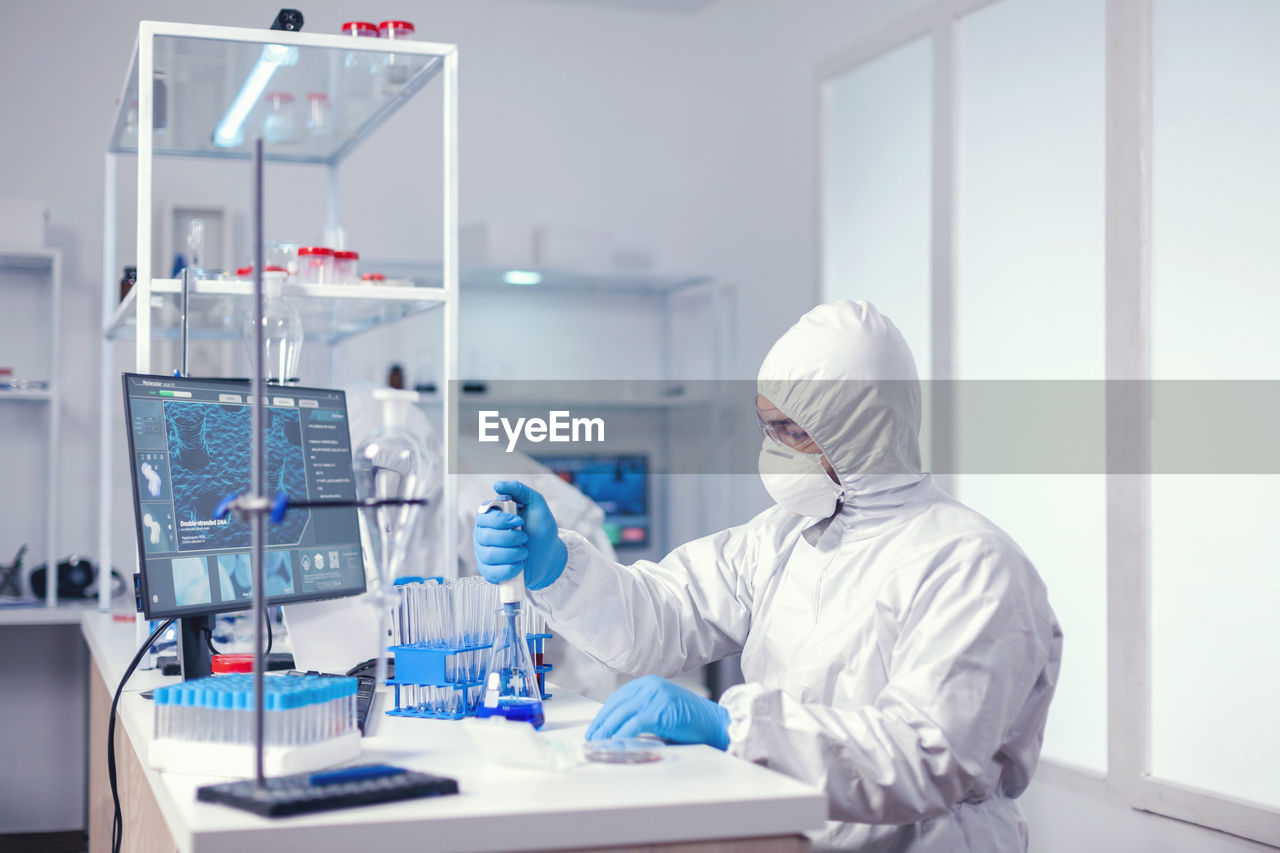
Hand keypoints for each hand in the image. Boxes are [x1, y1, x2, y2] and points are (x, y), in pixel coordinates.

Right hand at [472, 480, 567, 590]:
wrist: (550, 556)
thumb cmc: (540, 530)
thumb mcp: (536, 505)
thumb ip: (520, 491)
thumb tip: (498, 485)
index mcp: (491, 517)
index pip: (483, 516)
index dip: (501, 520)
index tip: (520, 521)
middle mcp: (483, 534)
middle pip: (485, 536)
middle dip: (511, 538)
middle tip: (524, 538)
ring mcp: (484, 554)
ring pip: (490, 555)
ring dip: (513, 553)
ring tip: (524, 552)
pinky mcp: (489, 572)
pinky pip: (493, 573)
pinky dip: (511, 569)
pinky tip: (520, 565)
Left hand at [586, 675, 729, 749]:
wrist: (714, 723)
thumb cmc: (690, 720)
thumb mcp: (662, 707)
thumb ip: (643, 710)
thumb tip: (618, 726)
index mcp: (649, 682)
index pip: (619, 697)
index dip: (604, 713)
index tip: (596, 726)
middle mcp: (650, 685)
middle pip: (616, 705)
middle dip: (601, 723)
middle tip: (591, 737)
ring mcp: (655, 696)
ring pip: (621, 714)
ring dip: (606, 731)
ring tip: (598, 743)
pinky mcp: (659, 711)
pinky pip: (633, 725)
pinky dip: (621, 736)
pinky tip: (614, 744)